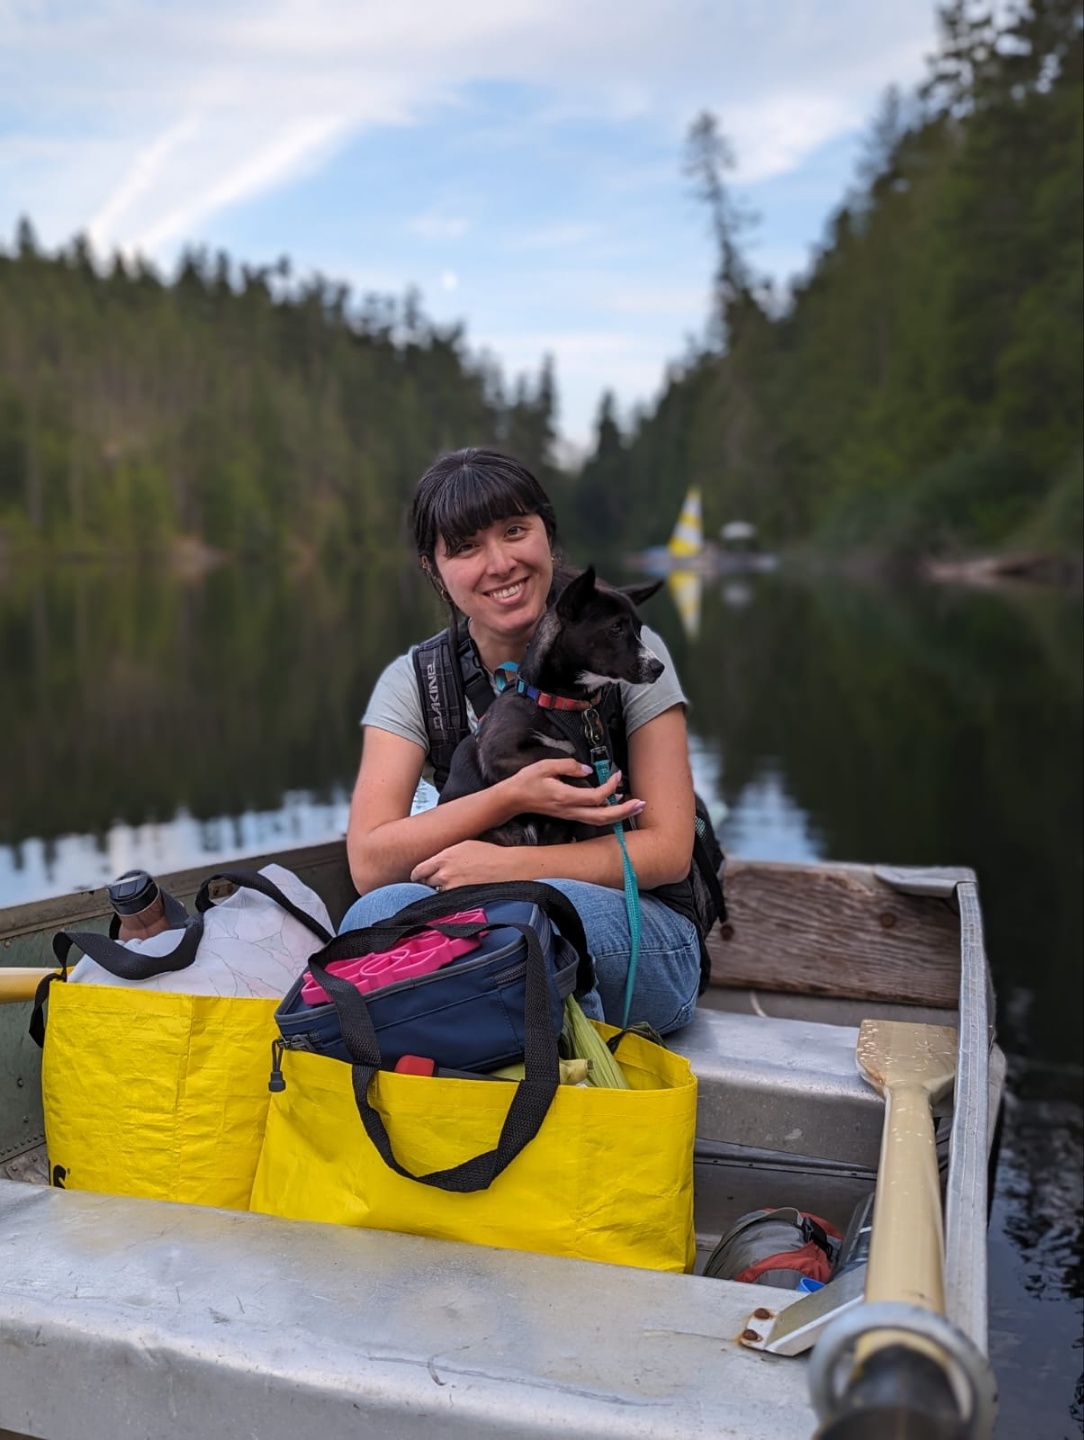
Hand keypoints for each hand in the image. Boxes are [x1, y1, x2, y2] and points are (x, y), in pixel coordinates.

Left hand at [410, 840, 516, 889]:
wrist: (507, 867)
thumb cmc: (488, 854)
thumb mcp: (464, 846)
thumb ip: (446, 855)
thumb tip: (436, 863)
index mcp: (444, 857)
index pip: (419, 870)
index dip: (418, 875)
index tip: (418, 877)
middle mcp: (445, 873)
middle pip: (426, 883)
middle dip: (428, 883)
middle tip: (434, 883)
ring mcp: (453, 888)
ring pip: (437, 893)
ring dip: (440, 892)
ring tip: (449, 888)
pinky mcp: (462, 898)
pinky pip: (448, 901)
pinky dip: (449, 899)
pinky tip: (457, 895)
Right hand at [502, 758, 646, 829]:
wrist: (513, 799)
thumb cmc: (527, 781)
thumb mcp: (545, 766)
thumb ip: (568, 765)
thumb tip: (588, 769)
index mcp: (565, 797)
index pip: (595, 797)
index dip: (609, 787)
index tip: (616, 774)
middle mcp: (570, 810)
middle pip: (603, 816)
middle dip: (624, 811)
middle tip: (641, 803)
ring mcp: (570, 815)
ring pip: (599, 821)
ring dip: (619, 815)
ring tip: (635, 806)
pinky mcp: (569, 815)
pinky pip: (592, 818)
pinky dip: (608, 814)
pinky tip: (616, 806)